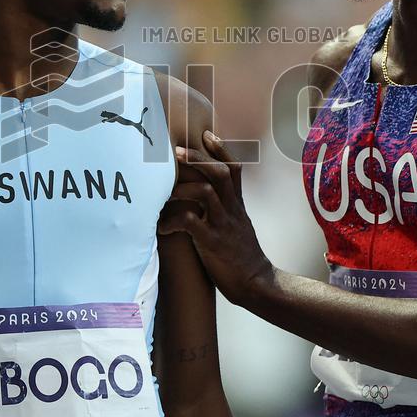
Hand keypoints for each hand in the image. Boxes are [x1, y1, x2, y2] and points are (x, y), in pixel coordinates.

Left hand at [159, 131, 272, 304]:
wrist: (256, 283)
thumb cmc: (241, 255)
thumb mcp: (238, 225)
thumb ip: (225, 208)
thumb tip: (203, 196)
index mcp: (237, 204)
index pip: (234, 168)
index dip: (221, 149)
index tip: (206, 133)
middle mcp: (232, 209)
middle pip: (219, 172)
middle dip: (197, 158)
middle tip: (175, 150)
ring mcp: (223, 225)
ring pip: (205, 192)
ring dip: (181, 187)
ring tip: (162, 193)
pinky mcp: (213, 242)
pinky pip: (190, 223)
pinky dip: (172, 221)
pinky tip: (161, 228)